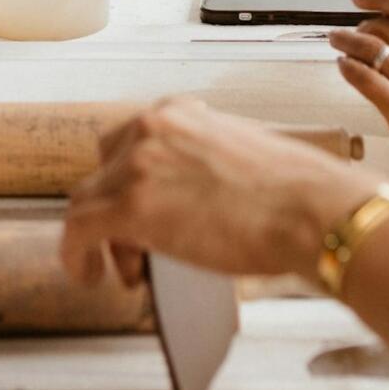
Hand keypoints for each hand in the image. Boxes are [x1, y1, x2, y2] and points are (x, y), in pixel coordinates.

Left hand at [60, 96, 368, 287]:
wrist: (312, 211)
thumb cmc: (296, 194)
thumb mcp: (242, 157)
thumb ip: (204, 166)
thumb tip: (190, 202)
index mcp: (181, 113)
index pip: (133, 140)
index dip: (131, 180)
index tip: (142, 209)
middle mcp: (152, 128)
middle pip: (105, 169)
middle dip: (114, 208)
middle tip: (136, 248)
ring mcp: (138, 165)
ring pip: (88, 200)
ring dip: (102, 238)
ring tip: (126, 271)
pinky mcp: (130, 206)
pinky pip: (78, 230)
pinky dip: (76, 254)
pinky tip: (89, 276)